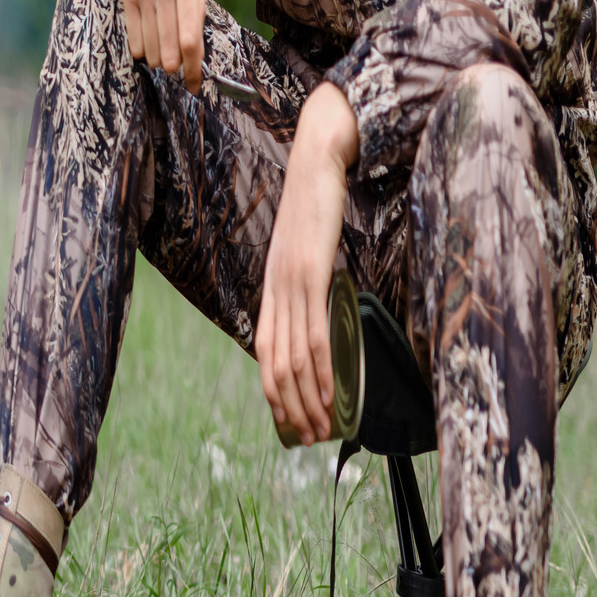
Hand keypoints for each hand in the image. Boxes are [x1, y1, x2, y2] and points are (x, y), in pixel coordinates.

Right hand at [115, 0, 204, 92]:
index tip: (196, 84)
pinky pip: (131, 26)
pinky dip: (139, 44)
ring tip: (166, 63)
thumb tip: (191, 31)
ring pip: (150, 39)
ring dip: (158, 58)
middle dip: (178, 67)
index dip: (194, 64)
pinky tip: (145, 50)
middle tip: (183, 78)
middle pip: (171, 43)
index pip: (192, 32)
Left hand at [255, 83, 359, 444]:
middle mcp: (274, 290)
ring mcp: (291, 282)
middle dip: (289, 406)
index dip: (274, 391)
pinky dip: (321, 365)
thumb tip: (326, 317)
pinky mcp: (311, 272)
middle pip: (274, 363)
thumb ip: (310, 285)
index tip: (290, 420)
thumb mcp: (308, 252)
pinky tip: (331, 390)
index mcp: (271, 289)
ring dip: (307, 396)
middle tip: (308, 437)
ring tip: (322, 426)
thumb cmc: (317, 207)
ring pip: (293, 355)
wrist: (317, 160)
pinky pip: (315, 330)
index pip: (264, 352)